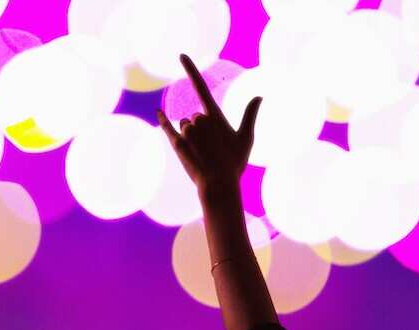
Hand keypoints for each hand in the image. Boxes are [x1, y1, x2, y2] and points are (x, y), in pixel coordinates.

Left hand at [158, 54, 260, 190]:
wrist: (219, 185)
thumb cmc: (234, 163)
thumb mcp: (246, 138)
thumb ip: (250, 115)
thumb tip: (259, 96)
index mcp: (214, 116)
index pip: (201, 87)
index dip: (191, 69)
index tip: (181, 55)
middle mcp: (198, 120)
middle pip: (196, 117)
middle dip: (202, 129)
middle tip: (213, 148)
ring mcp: (186, 131)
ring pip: (185, 125)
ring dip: (191, 136)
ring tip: (202, 153)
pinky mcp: (176, 142)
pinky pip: (168, 126)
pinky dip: (163, 119)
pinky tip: (158, 112)